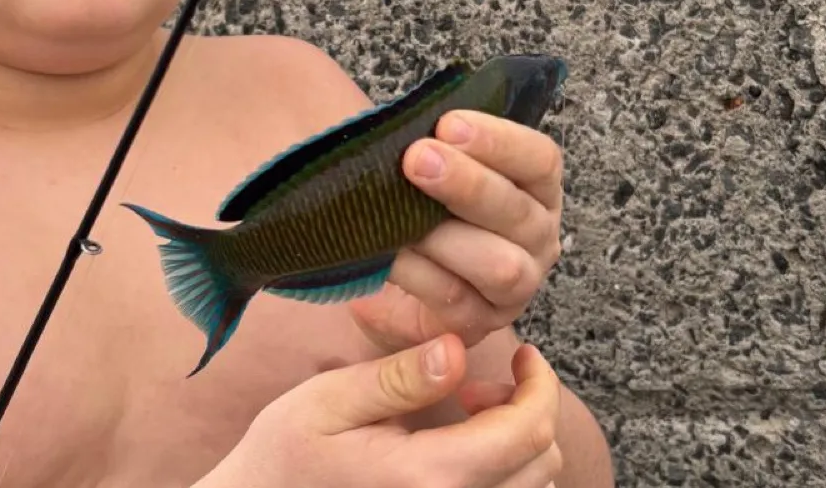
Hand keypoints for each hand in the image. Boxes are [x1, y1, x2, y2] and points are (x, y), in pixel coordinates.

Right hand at [202, 335, 562, 487]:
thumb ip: (399, 377)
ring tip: (464, 414)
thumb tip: (457, 351)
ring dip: (517, 443)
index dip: (539, 385)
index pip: (527, 432)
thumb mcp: (329, 400)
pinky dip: (502, 472)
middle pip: (540, 463)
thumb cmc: (285, 456)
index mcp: (429, 476)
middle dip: (528, 409)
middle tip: (475, 382)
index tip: (523, 354)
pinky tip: (457, 451)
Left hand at [350, 110, 563, 351]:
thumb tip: (402, 127)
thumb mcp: (433, 170)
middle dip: (466, 184)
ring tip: (396, 216)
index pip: (539, 160)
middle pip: (518, 212)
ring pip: (500, 266)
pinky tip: (386, 255)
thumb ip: (434, 149)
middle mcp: (538, 237)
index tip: (448, 124)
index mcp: (536, 189)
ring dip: (444, 237)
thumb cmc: (422, 206)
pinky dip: (418, 275)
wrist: (397, 278)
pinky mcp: (482, 323)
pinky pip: (457, 301)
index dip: (499, 141)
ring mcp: (518, 286)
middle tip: (416, 160)